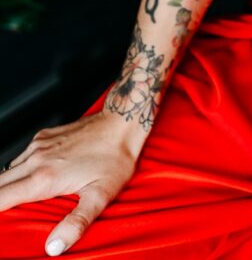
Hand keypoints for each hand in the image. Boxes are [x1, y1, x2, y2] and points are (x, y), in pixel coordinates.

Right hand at [0, 109, 143, 254]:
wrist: (121, 122)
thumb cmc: (115, 157)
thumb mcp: (100, 196)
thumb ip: (76, 223)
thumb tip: (55, 247)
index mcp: (45, 177)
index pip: (2, 197)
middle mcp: (36, 159)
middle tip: (4, 215)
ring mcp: (39, 145)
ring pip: (7, 170)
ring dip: (5, 186)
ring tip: (12, 202)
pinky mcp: (44, 136)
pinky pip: (21, 157)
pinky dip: (17, 171)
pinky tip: (28, 178)